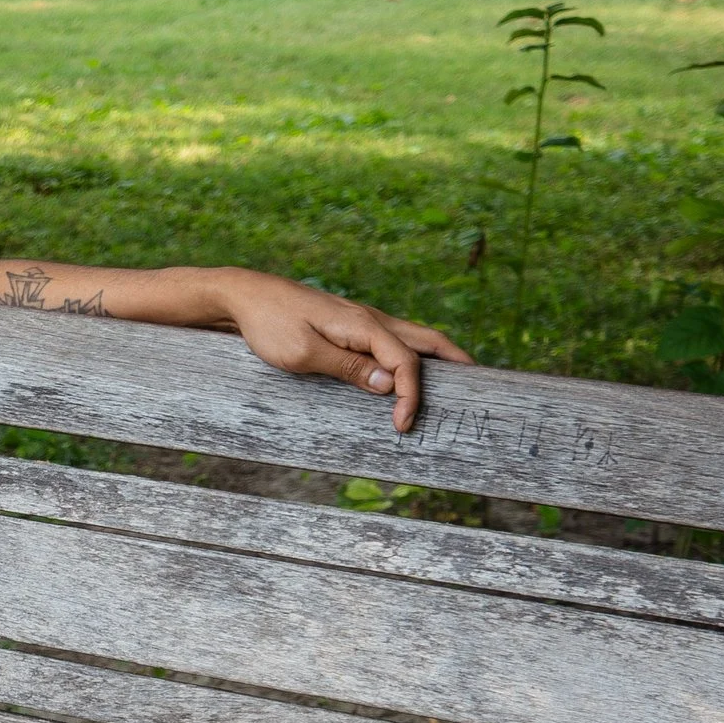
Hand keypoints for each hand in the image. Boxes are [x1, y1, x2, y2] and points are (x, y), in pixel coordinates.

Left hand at [213, 273, 470, 433]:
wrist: (246, 296)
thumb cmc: (270, 325)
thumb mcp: (303, 353)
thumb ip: (348, 368)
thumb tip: (389, 385)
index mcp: (364, 325)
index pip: (405, 362)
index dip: (411, 395)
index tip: (403, 426)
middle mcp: (371, 319)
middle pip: (426, 340)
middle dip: (454, 363)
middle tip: (477, 386)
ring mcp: (363, 320)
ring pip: (412, 338)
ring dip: (435, 359)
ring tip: (454, 381)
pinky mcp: (351, 326)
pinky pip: (392, 341)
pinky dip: (410, 356)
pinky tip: (407, 372)